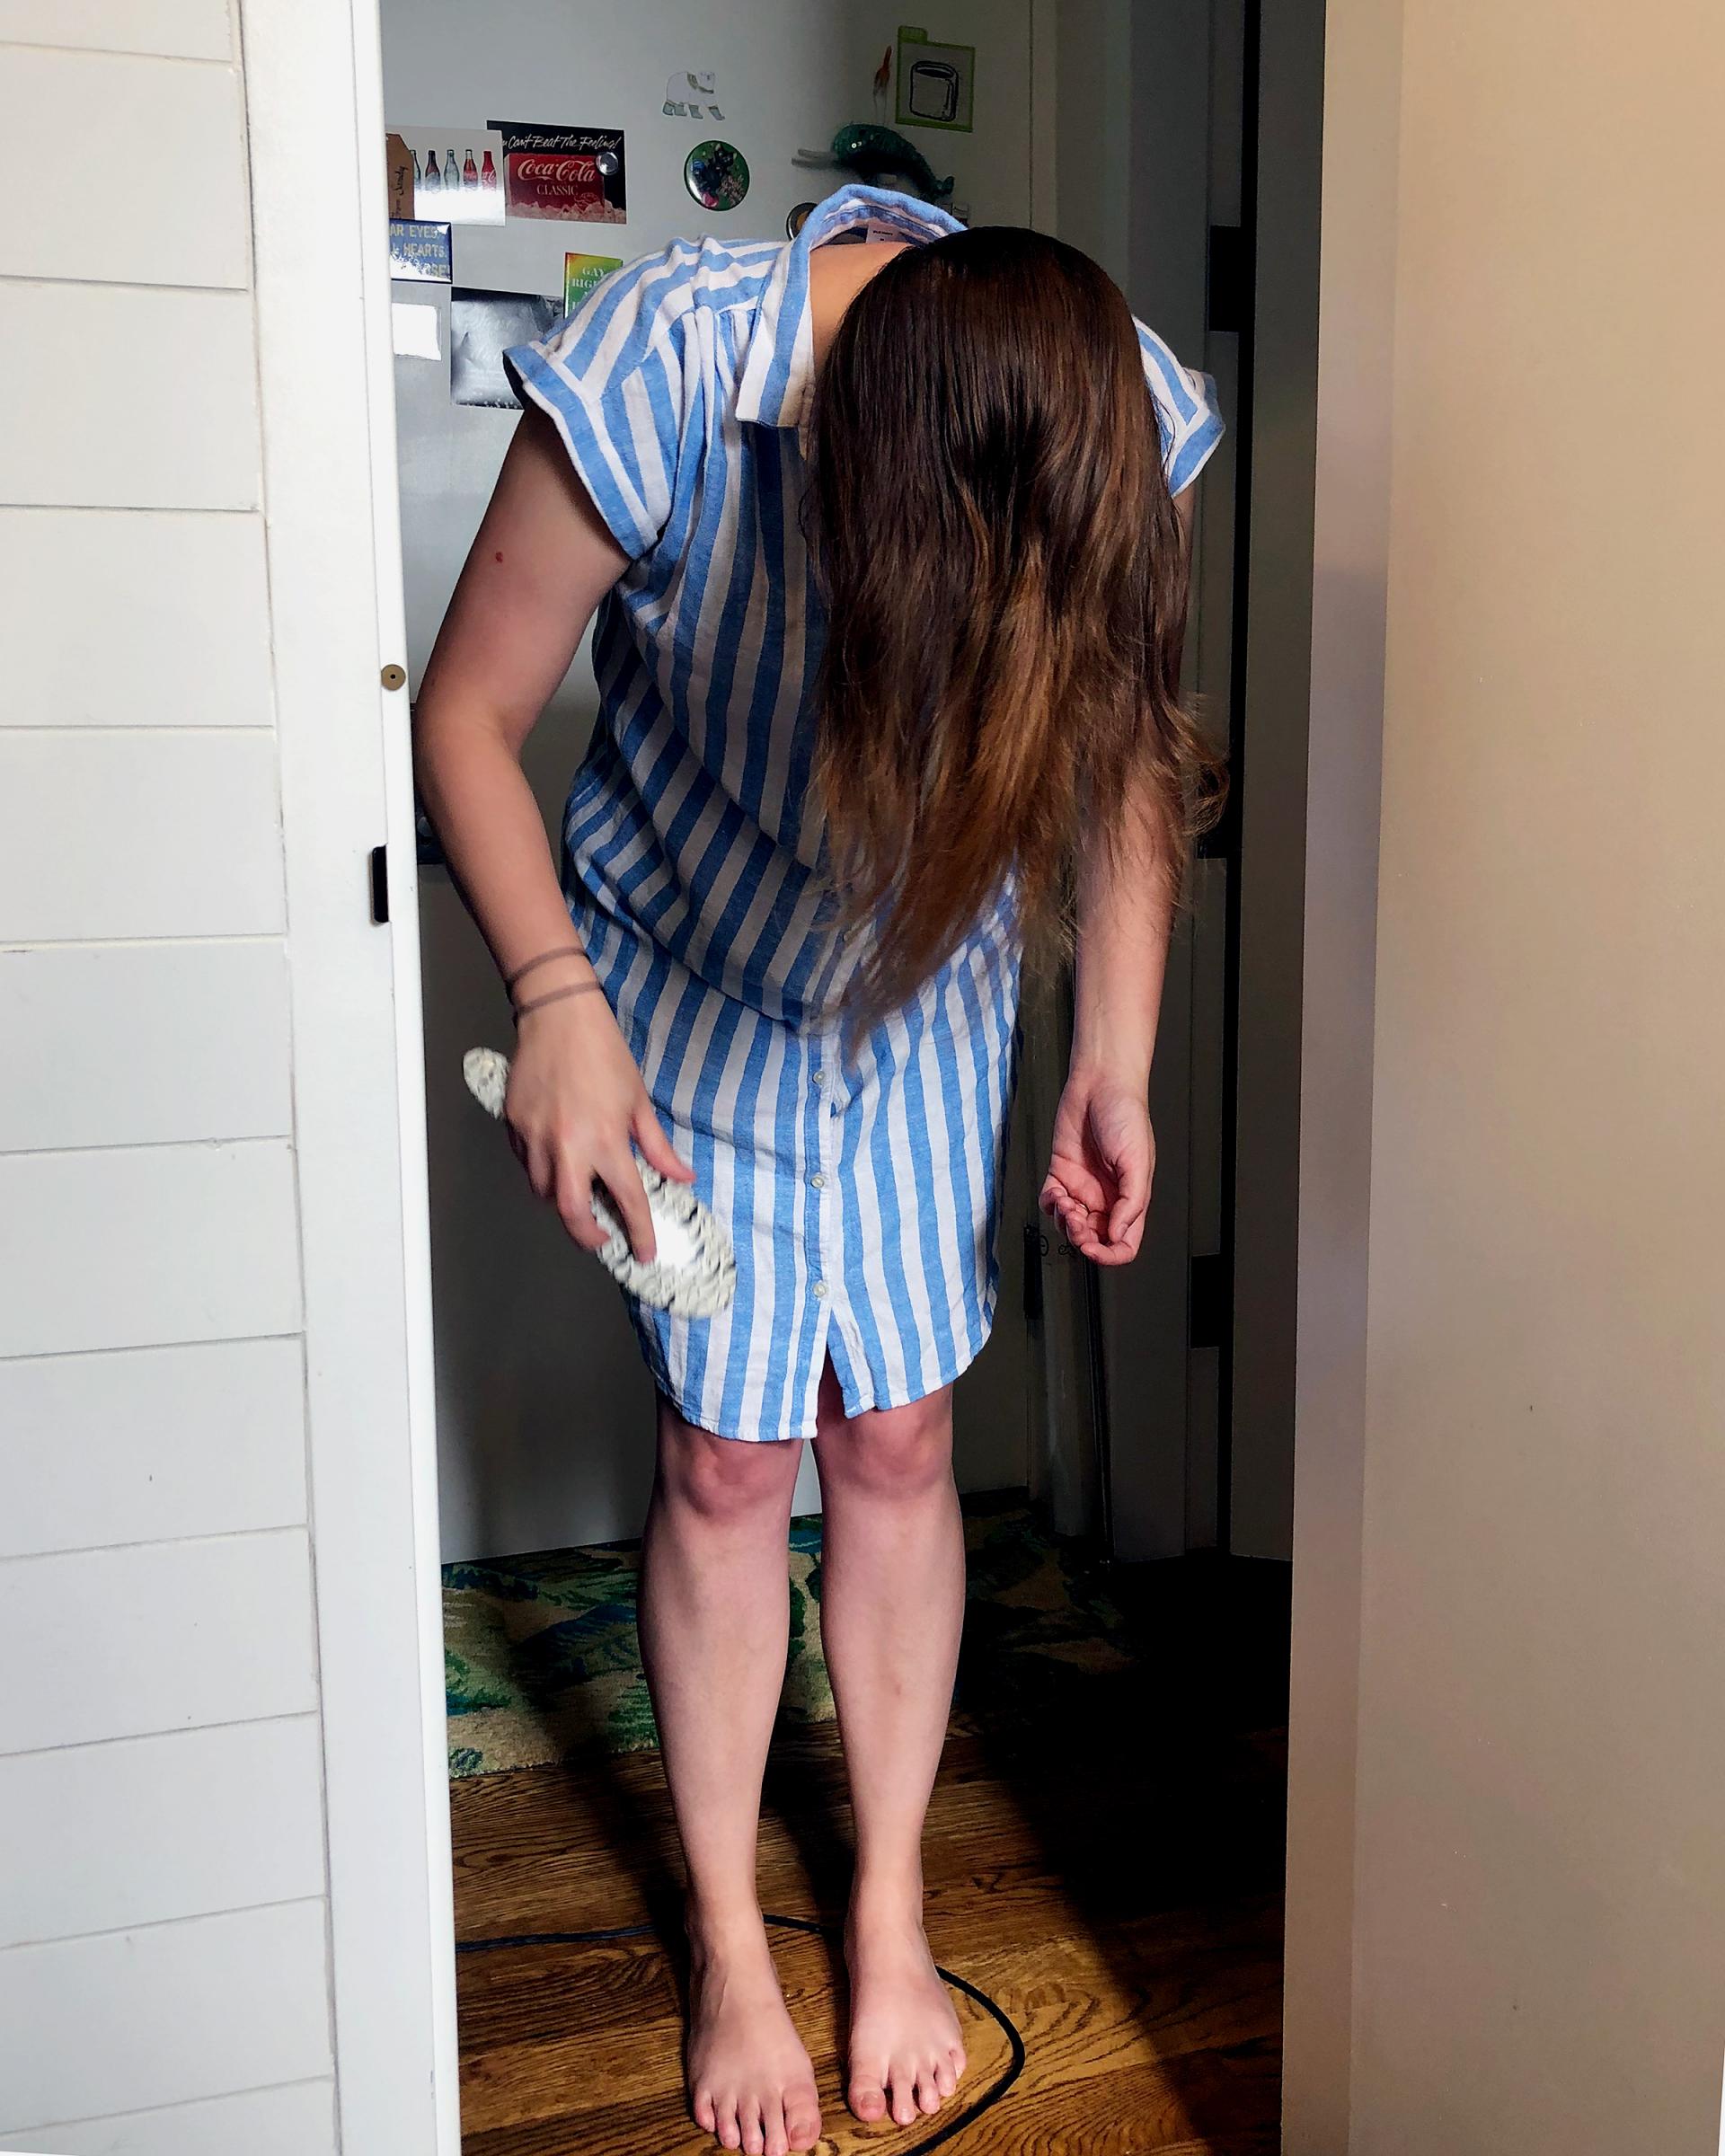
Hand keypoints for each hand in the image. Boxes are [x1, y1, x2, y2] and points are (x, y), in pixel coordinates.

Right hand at [503, 990, 693, 1260]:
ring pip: (543, 1192)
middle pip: (571, 1213)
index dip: (639, 1231)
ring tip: (581, 1195)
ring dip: (563, 1203)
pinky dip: (542, 1174)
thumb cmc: (603, 1053)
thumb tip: (682, 1177)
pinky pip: (527, 1165)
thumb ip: (657, 1147)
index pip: (627, 1200)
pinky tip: (558, 1164)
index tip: (645, 1251)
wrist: (559, 1016)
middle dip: (588, 1235)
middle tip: (603, 1236)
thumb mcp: (639, 1101)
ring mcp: (536, 1137)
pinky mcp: (514, 1125)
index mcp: (606, 1140)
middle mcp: (568, 1145)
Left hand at [1039, 1064, 1153, 1264]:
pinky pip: (1050, 1202)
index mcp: (1130, 1199)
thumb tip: (1118, 1235)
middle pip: (1092, 1237)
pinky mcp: (1061, 1172)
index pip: (1124, 1243)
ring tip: (1066, 1200)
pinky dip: (1048, 1205)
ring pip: (1069, 1223)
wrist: (1100, 1085)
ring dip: (1064, 1220)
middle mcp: (1106, 1197)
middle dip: (1081, 1236)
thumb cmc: (1126, 1115)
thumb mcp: (1138, 1162)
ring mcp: (1082, 1186)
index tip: (1093, 1248)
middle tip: (1076, 1218)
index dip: (1109, 1254)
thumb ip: (1131, 1203)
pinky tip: (1054, 1193)